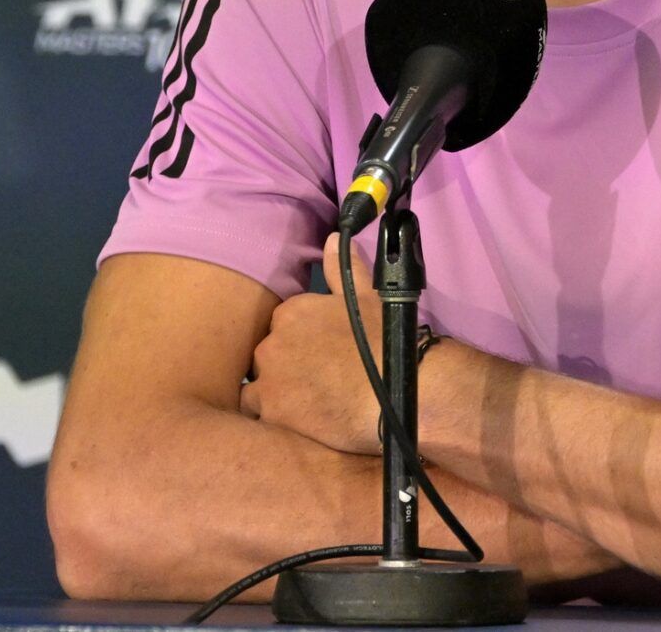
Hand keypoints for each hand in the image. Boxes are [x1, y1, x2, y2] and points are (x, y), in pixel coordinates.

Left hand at [239, 233, 383, 454]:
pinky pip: (263, 417)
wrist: (402, 390)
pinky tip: (301, 423)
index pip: (281, 326)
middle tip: (316, 382)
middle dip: (285, 368)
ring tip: (306, 406)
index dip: (300, 343)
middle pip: (267, 356)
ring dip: (275, 394)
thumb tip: (332, 238)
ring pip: (258, 389)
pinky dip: (277, 420)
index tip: (320, 355)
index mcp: (291, 312)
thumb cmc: (386, 342)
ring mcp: (269, 381)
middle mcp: (272, 343)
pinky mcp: (273, 415)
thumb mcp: (367, 297)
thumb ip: (343, 270)